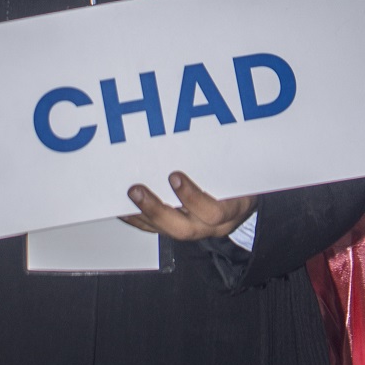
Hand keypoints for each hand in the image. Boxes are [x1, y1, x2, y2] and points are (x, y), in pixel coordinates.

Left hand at [121, 173, 255, 241]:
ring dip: (142, 214)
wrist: (241, 205)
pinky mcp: (176, 229)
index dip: (192, 198)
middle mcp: (208, 227)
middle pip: (182, 229)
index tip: (174, 177)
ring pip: (165, 230)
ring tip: (127, 195)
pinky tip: (123, 206)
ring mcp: (192, 230)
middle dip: (156, 210)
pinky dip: (137, 218)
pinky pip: (154, 229)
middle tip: (137, 190)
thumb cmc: (239, 183)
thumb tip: (197, 134)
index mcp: (229, 212)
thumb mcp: (240, 172)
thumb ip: (223, 160)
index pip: (212, 212)